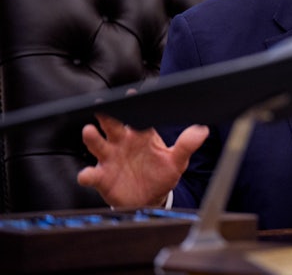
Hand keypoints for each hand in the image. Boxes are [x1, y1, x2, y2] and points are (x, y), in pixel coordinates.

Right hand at [77, 113, 208, 206]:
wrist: (150, 199)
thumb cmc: (161, 175)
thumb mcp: (177, 161)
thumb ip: (186, 145)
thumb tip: (202, 131)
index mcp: (141, 135)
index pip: (137, 116)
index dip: (134, 104)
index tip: (132, 94)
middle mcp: (123, 143)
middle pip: (112, 125)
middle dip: (107, 115)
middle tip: (102, 106)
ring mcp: (111, 158)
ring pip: (98, 144)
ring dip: (92, 138)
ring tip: (89, 131)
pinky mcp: (102, 177)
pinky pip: (91, 174)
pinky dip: (87, 174)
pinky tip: (87, 174)